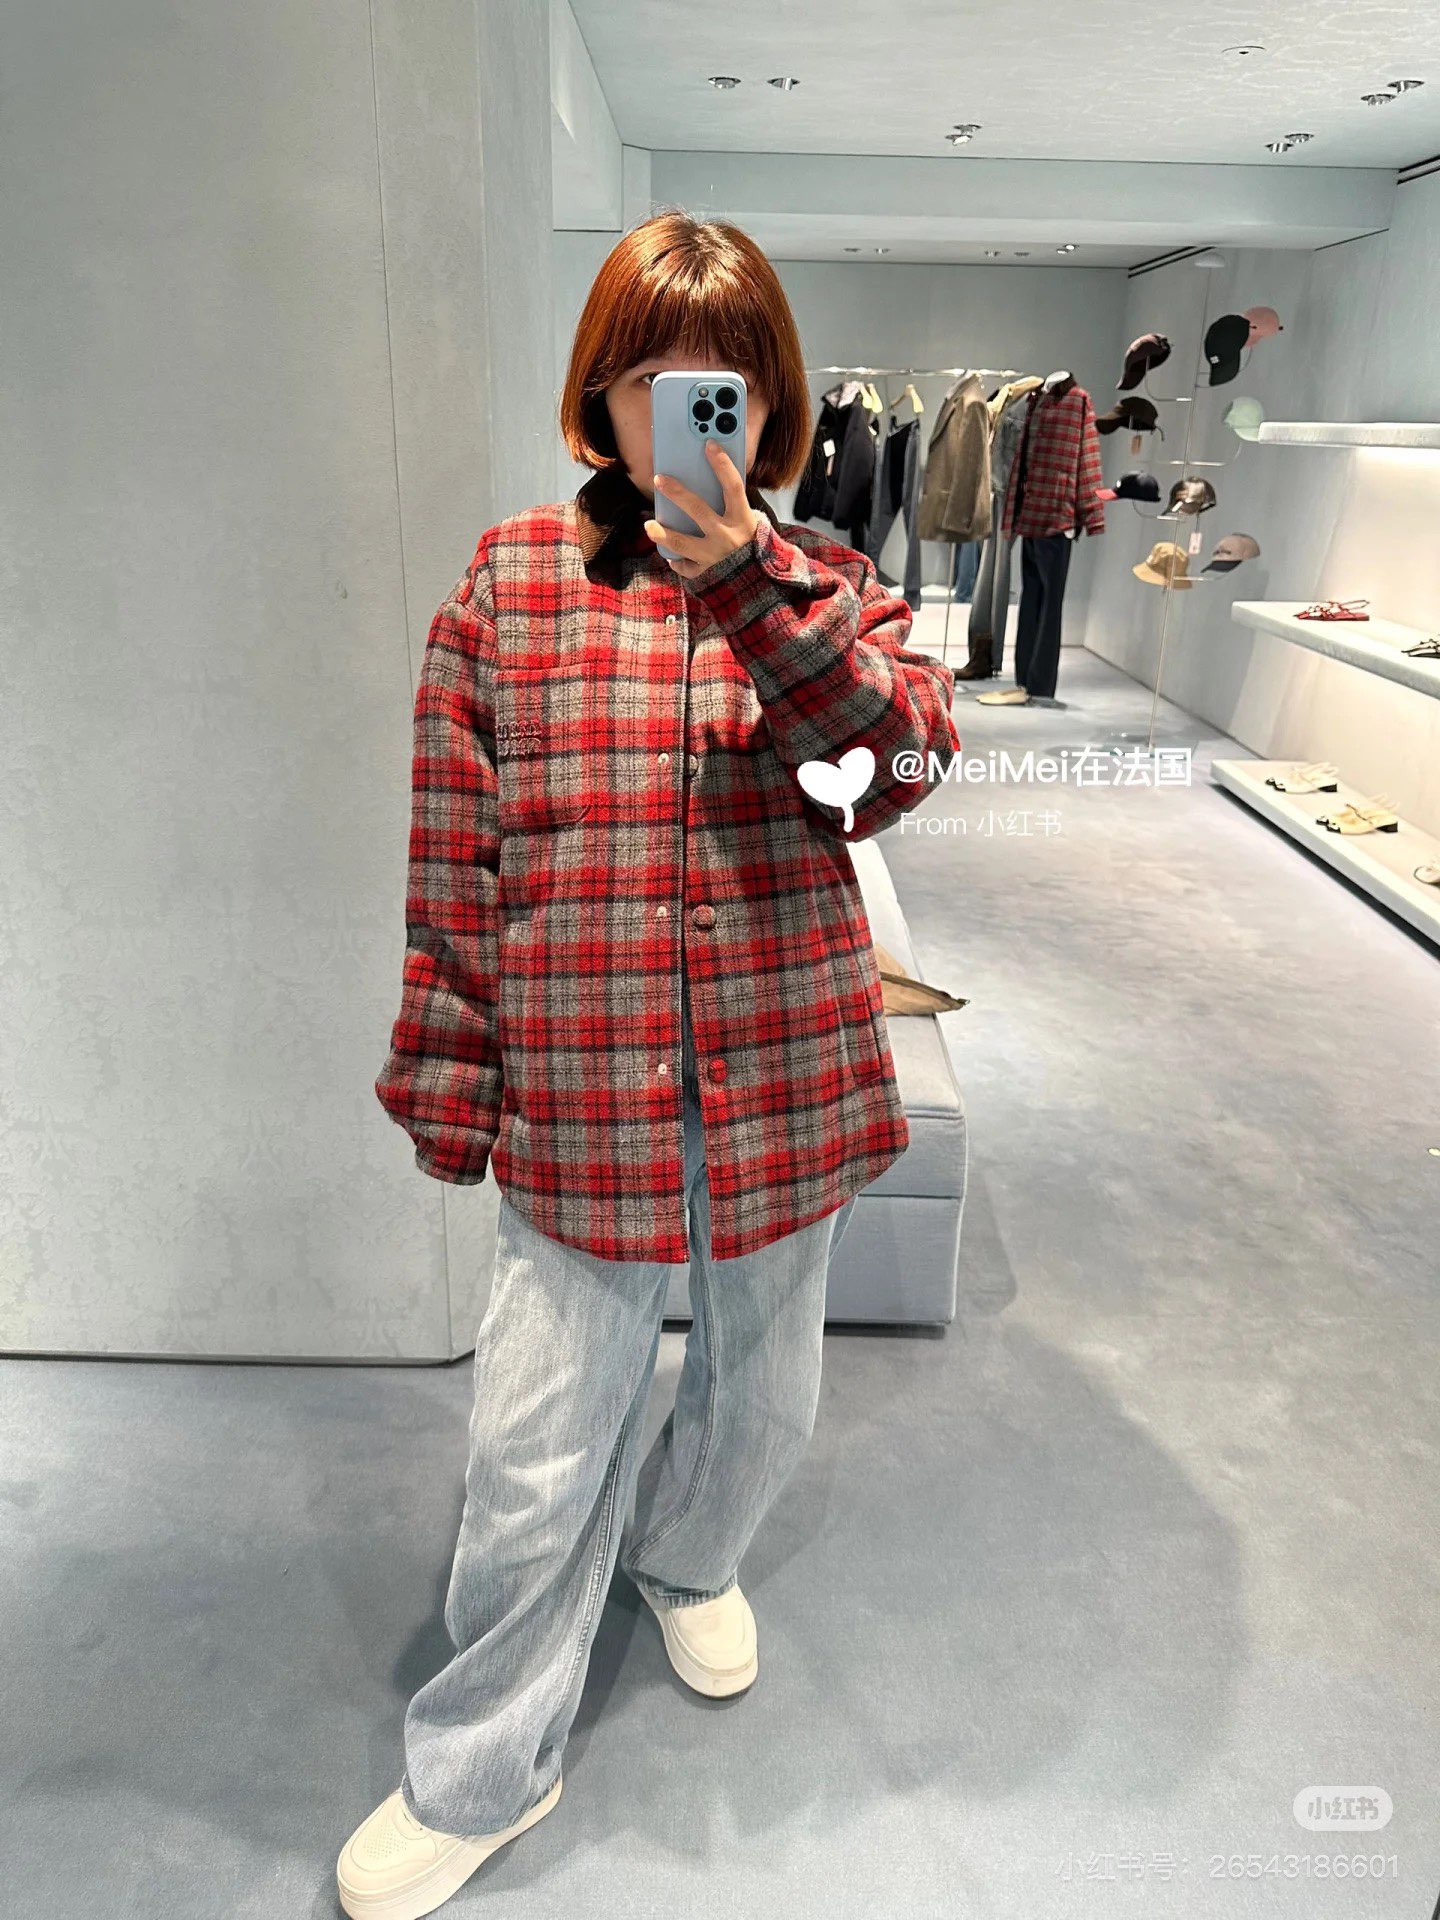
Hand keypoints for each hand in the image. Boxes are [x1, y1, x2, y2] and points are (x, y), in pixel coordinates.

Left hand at [644, 440, 760, 577]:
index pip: (733, 487)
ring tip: (649, 526)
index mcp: (743, 519)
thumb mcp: (747, 518)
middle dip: (678, 493)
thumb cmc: (750, 541)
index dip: (722, 465)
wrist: (761, 578)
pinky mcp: (708, 572)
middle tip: (659, 479)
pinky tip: (670, 555)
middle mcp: (728, 537)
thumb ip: (731, 501)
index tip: (709, 444)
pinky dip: (677, 562)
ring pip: (685, 544)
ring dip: (665, 534)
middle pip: (699, 510)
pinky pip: (688, 568)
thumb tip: (706, 476)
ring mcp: (716, 556)